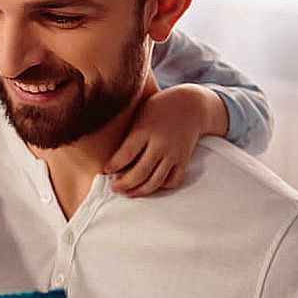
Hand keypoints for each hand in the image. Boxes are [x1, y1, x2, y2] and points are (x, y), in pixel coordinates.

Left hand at [106, 84, 221, 196]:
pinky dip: (161, 187)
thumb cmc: (158, 108)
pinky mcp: (184, 160)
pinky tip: (150, 185)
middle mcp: (161, 144)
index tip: (106, 171)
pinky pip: (173, 181)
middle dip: (124, 184)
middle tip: (113, 188)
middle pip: (140, 172)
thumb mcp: (139, 114)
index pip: (126, 154)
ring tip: (128, 193)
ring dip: (140, 191)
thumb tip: (108, 155)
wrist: (191, 105)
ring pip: (156, 181)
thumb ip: (128, 135)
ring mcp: (174, 154)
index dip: (113, 166)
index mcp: (145, 130)